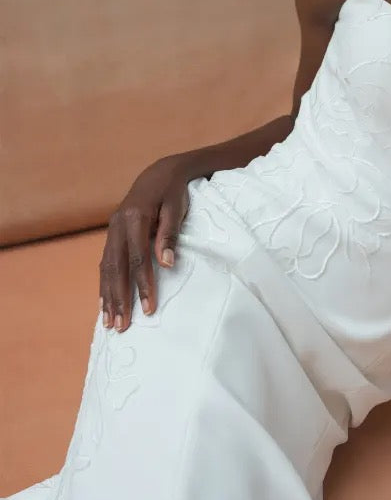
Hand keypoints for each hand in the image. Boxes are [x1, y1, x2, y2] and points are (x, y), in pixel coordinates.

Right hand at [99, 158, 189, 332]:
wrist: (160, 172)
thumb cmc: (174, 192)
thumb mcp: (177, 209)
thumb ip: (170, 235)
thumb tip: (167, 265)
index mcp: (135, 217)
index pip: (138, 259)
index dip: (143, 285)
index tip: (149, 309)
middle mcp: (118, 224)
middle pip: (116, 267)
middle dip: (118, 299)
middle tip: (121, 326)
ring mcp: (112, 229)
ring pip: (106, 267)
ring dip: (107, 296)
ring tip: (109, 322)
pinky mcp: (112, 233)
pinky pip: (105, 262)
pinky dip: (104, 283)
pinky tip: (104, 302)